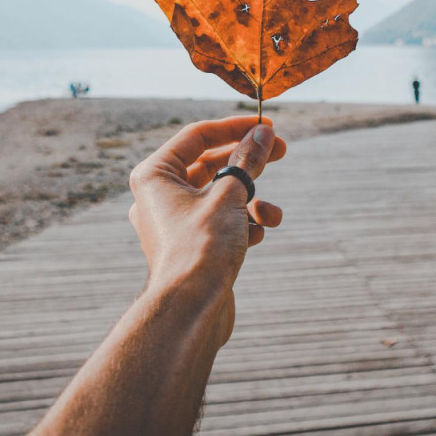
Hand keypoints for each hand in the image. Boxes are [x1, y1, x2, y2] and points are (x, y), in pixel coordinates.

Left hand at [128, 116, 284, 346]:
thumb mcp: (230, 196)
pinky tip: (259, 234)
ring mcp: (175, 223)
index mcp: (154, 176)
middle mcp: (159, 196)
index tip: (266, 125)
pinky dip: (243, 224)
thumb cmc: (201, 249)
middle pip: (211, 165)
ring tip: (271, 215)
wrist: (191, 311)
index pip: (197, 137)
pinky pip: (221, 221)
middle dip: (248, 162)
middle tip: (280, 150)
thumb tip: (262, 133)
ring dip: (251, 201)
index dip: (234, 128)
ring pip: (220, 196)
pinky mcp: (192, 245)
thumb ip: (247, 160)